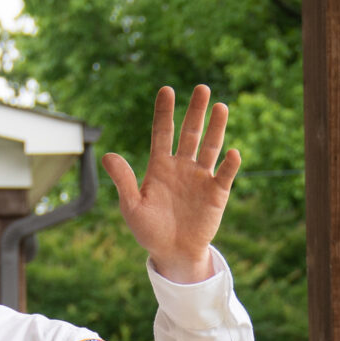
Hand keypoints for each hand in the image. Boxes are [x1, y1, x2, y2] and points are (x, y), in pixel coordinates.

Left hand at [102, 85, 239, 282]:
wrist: (173, 253)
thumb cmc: (149, 231)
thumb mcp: (132, 207)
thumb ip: (123, 181)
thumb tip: (107, 155)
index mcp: (160, 166)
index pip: (163, 132)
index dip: (165, 112)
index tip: (167, 90)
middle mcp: (182, 166)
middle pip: (190, 133)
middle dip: (195, 111)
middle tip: (201, 88)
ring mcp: (200, 177)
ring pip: (210, 147)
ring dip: (216, 128)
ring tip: (221, 107)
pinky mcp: (216, 193)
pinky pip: (224, 174)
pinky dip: (229, 164)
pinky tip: (232, 152)